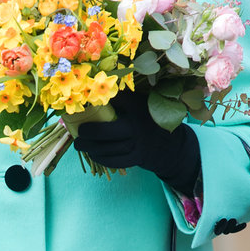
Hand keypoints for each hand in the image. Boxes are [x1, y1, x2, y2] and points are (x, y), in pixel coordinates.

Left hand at [73, 90, 200, 195]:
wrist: (170, 143)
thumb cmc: (148, 120)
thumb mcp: (140, 104)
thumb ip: (123, 98)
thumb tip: (94, 89)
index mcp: (137, 107)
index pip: (117, 100)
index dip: (100, 99)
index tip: (86, 99)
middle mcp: (137, 126)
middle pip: (107, 130)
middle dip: (89, 132)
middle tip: (79, 131)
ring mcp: (138, 144)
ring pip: (108, 148)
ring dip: (91, 147)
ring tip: (80, 145)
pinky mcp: (137, 158)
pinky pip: (115, 161)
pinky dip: (101, 159)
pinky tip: (93, 155)